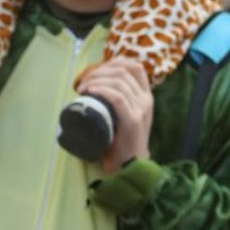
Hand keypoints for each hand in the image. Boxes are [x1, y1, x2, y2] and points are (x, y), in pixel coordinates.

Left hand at [74, 57, 153, 173]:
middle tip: (83, 81)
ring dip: (97, 79)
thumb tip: (95, 89)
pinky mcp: (132, 120)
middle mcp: (146, 99)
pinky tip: (90, 91)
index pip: (135, 67)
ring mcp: (140, 109)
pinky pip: (118, 97)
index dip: (114, 62)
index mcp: (146, 97)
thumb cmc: (122, 143)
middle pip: (124, 71)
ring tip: (83, 87)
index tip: (96, 70)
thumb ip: (118, 104)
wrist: (131, 166)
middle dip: (100, 71)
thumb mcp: (123, 117)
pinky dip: (101, 90)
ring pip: (119, 81)